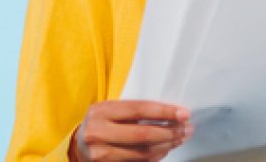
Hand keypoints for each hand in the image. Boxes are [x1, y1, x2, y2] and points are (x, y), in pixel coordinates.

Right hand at [68, 100, 192, 161]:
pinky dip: (155, 157)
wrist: (79, 145)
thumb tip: (172, 114)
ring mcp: (101, 153)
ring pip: (143, 153)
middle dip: (170, 132)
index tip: (184, 114)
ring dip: (166, 146)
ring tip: (179, 139)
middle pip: (143, 134)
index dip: (164, 112)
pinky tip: (165, 150)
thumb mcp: (111, 111)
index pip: (139, 109)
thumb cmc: (102, 123)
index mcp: (102, 111)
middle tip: (187, 129)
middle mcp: (98, 132)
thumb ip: (134, 111)